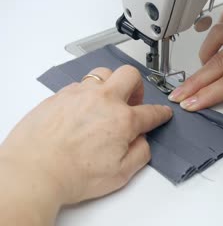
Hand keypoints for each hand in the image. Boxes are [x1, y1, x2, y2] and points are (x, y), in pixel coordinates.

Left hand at [0, 65, 172, 204]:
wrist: (33, 171)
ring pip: (103, 74)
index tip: (162, 114)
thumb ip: (140, 154)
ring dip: (111, 84)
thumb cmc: (72, 175)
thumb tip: (142, 141)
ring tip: (106, 101)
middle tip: (133, 101)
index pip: (151, 111)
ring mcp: (80, 95)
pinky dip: (86, 94)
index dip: (161, 113)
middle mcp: (103, 100)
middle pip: (130, 75)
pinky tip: (81, 110)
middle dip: (138, 86)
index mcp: (123, 120)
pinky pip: (79, 85)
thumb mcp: (120, 174)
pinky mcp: (59, 96)